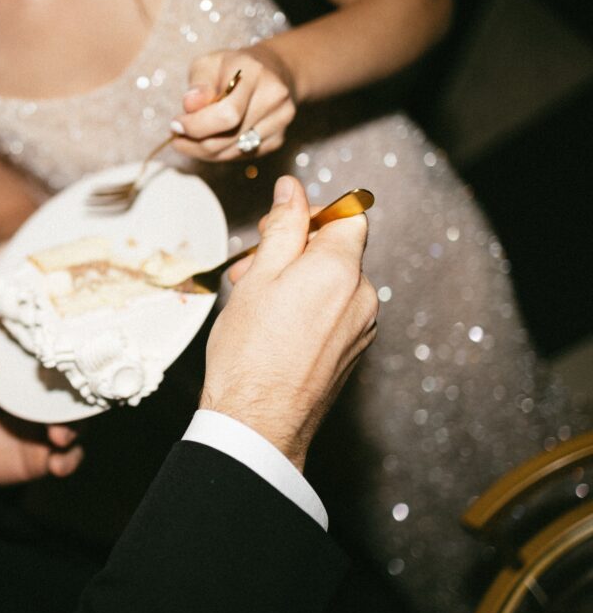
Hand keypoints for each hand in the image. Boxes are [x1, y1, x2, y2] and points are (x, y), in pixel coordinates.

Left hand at [0, 348, 83, 485]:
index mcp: (29, 371)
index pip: (55, 361)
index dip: (64, 362)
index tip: (65, 367)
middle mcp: (47, 397)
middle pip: (75, 394)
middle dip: (74, 401)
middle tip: (61, 408)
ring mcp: (50, 425)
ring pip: (76, 425)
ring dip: (74, 431)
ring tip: (60, 439)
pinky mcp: (49, 454)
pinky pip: (68, 457)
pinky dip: (68, 461)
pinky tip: (57, 465)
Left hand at [170, 44, 295, 160]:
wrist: (273, 70)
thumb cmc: (232, 66)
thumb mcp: (209, 64)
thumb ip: (198, 84)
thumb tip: (190, 106)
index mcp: (254, 73)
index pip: (226, 114)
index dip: (197, 126)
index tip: (176, 125)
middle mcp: (273, 97)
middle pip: (227, 139)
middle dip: (195, 143)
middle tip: (177, 136)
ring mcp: (280, 121)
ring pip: (231, 153)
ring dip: (204, 151)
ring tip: (189, 139)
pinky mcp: (279, 139)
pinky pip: (241, 156)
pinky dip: (220, 153)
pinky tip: (211, 139)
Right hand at [200, 176, 377, 469]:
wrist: (258, 422)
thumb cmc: (249, 351)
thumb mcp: (258, 277)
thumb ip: (283, 228)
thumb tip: (292, 190)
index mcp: (341, 269)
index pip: (349, 215)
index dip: (313, 214)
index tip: (280, 228)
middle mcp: (362, 296)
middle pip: (338, 251)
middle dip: (296, 252)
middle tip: (250, 269)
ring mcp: (362, 328)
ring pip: (334, 284)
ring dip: (299, 282)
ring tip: (256, 303)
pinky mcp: (354, 352)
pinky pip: (336, 313)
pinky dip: (309, 309)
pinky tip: (274, 328)